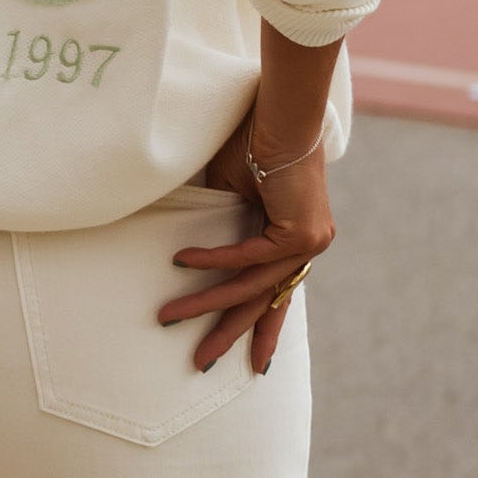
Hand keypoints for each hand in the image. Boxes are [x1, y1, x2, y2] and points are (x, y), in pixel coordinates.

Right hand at [158, 109, 332, 375]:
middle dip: (230, 334)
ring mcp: (309, 243)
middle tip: (201, 364)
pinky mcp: (301, 234)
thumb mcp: (233, 193)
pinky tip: (183, 262)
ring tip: (168, 316)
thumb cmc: (254, 141)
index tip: (255, 362)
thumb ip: (223, 225)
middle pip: (263, 301)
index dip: (264, 327)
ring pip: (251, 285)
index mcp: (296, 239)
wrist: (279, 113)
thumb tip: (188, 253)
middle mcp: (307, 246)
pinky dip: (214, 260)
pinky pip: (249, 257)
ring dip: (207, 303)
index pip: (276, 292)